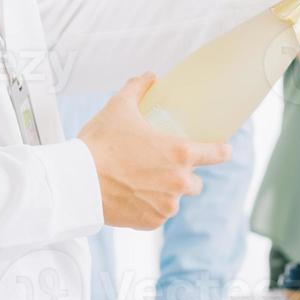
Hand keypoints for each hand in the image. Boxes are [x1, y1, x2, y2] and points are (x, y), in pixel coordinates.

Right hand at [79, 74, 231, 228]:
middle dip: (183, 176)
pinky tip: (131, 197)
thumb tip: (150, 76)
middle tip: (161, 168)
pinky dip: (148, 208)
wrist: (76, 182)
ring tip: (140, 183)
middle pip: (196, 182)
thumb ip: (138, 88)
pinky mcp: (150, 223)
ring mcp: (166, 206)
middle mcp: (179, 182)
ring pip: (175, 201)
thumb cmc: (100, 144)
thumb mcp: (119, 107)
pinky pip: (157, 215)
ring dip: (165, 194)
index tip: (224, 150)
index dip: (221, 151)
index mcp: (181, 154)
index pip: (217, 154)